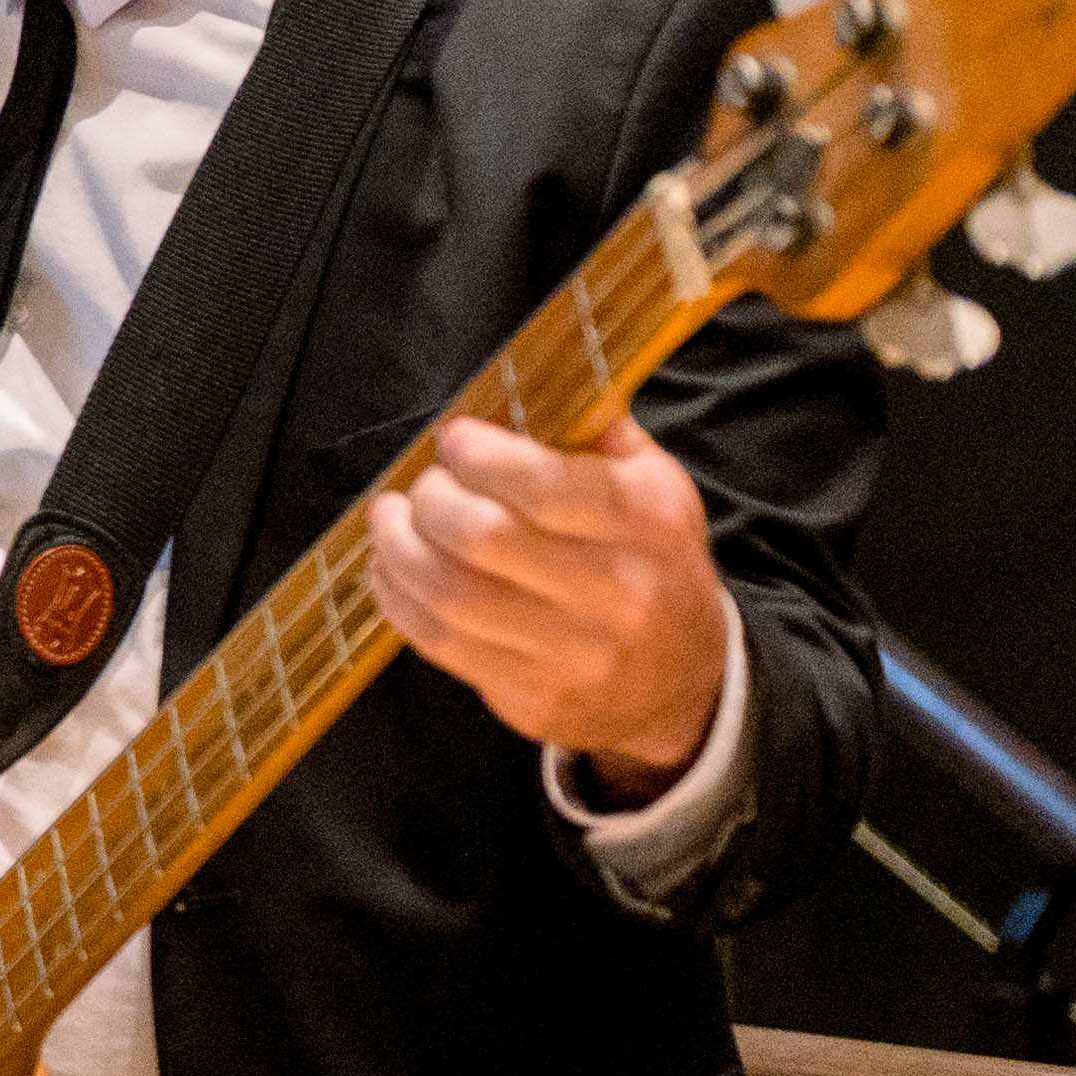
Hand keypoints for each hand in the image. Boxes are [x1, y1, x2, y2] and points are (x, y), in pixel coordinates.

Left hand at [364, 413, 733, 791]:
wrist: (683, 680)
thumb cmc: (651, 562)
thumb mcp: (654, 488)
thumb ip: (596, 433)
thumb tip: (531, 379)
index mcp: (648, 524)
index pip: (546, 487)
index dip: (481, 458)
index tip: (456, 441)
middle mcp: (617, 592)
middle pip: (484, 537)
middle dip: (431, 500)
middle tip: (422, 487)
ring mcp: (574, 653)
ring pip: (450, 594)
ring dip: (397, 548)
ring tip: (391, 519)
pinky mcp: (532, 697)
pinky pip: (438, 642)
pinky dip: (397, 597)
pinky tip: (391, 569)